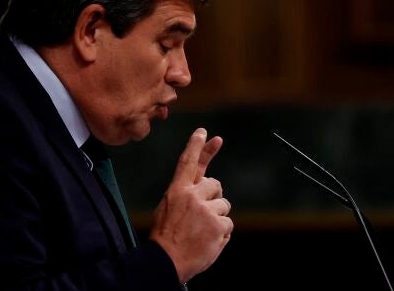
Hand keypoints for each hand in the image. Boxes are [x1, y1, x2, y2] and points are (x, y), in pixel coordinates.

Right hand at [149, 128, 233, 282]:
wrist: (165, 261)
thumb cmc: (166, 236)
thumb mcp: (167, 208)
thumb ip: (185, 194)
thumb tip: (203, 185)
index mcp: (177, 190)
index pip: (188, 162)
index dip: (197, 146)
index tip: (204, 132)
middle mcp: (192, 196)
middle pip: (215, 184)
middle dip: (213, 197)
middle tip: (201, 215)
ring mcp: (206, 210)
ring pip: (224, 205)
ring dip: (217, 217)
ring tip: (201, 231)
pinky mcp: (218, 224)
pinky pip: (229, 224)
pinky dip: (221, 233)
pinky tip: (207, 240)